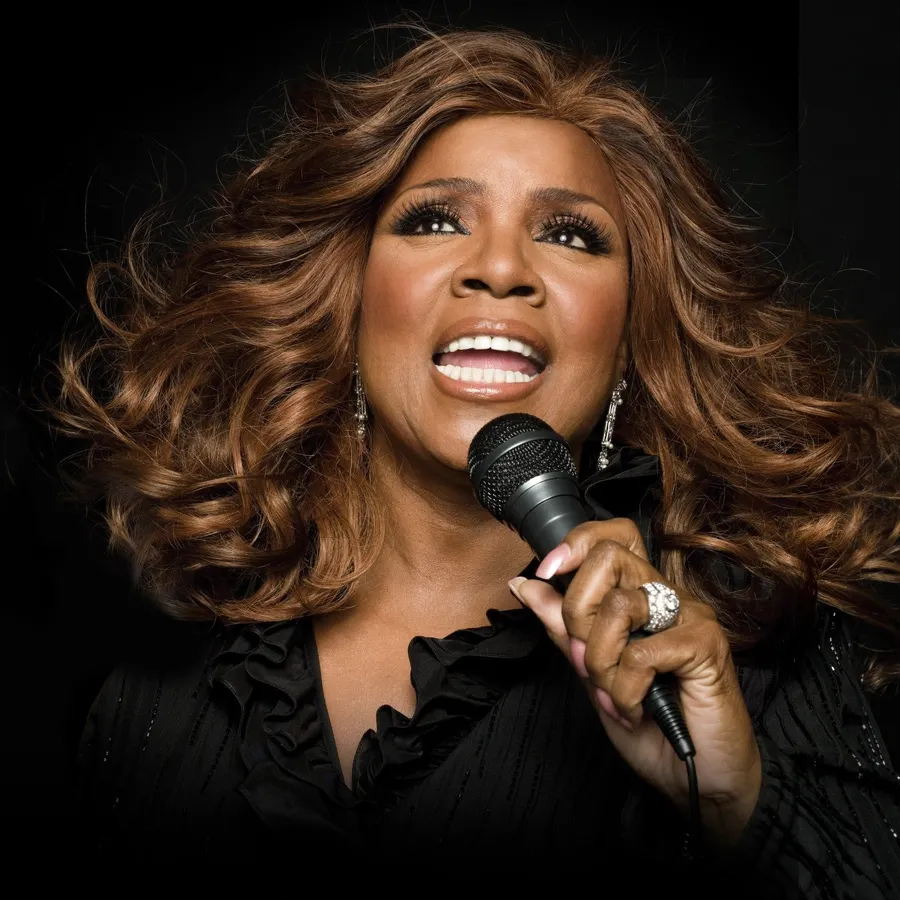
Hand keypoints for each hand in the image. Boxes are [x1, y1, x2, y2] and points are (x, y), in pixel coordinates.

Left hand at [508, 518, 761, 847]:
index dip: (574, 545)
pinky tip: (636, 711)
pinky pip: (641, 653)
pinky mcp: (706, 644)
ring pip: (618, 606)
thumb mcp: (592, 673)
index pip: (611, 538)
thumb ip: (562, 627)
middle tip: (586, 658)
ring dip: (601, 660)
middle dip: (578, 610)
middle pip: (608, 557)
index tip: (546, 573)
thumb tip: (523, 583)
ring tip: (615, 695)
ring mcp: (690, 616)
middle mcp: (666, 596)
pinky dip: (626, 690)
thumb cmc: (651, 727)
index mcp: (640, 597)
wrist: (697, 779)